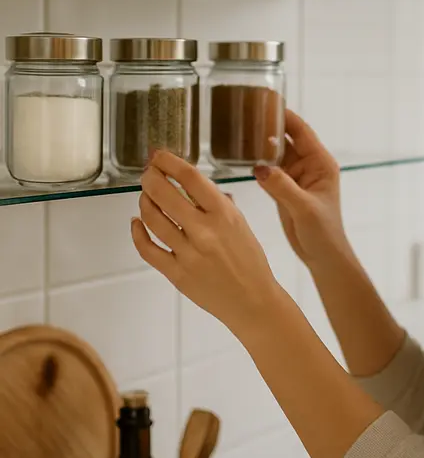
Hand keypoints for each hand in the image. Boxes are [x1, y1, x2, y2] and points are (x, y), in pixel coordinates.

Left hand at [131, 151, 279, 334]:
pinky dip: (137, 232)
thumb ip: (219, 204)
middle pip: (164, 193)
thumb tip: (195, 186)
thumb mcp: (242, 224)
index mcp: (225, 214)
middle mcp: (205, 230)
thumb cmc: (250, 261)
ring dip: (144, 202)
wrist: (253, 300)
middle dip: (150, 178)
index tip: (158, 156)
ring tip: (146, 197)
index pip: (190, 177)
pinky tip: (137, 223)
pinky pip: (147, 248)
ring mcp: (188, 253)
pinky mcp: (176, 273)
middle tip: (148, 173)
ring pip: (152, 218)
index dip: (168, 162)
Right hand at [255, 111, 355, 272]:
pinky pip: (270, 168)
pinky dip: (258, 161)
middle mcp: (310, 165)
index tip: (266, 100)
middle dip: (269, 124)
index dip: (285, 116)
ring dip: (261, 142)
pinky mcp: (285, 189)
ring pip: (276, 152)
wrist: (322, 256)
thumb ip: (283, 187)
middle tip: (246, 110)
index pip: (302, 131)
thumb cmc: (323, 232)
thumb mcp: (304, 208)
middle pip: (287, 138)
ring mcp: (296, 177)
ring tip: (240, 127)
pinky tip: (241, 154)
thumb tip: (260, 167)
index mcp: (321, 164)